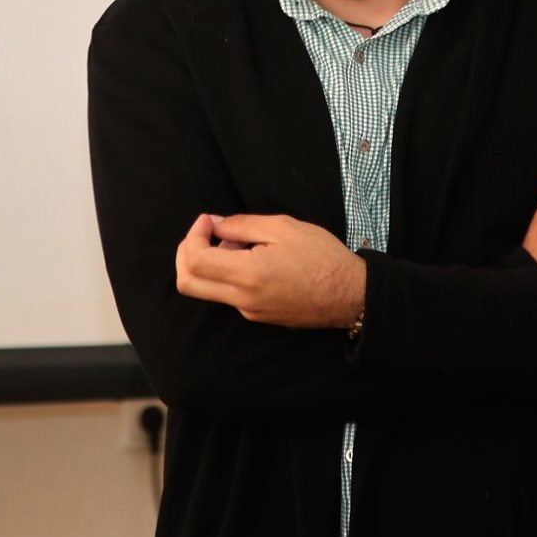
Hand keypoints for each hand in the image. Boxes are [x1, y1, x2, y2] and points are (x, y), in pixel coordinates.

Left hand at [174, 212, 365, 328]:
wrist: (350, 295)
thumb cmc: (322, 257)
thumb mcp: (283, 227)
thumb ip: (241, 224)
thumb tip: (213, 225)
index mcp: (248, 275)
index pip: (195, 261)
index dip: (193, 235)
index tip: (208, 221)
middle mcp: (242, 300)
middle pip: (187, 284)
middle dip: (186, 253)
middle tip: (203, 232)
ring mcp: (249, 312)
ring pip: (206, 289)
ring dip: (208, 262)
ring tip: (237, 241)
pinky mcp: (257, 316)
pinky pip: (227, 295)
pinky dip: (225, 273)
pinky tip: (250, 257)